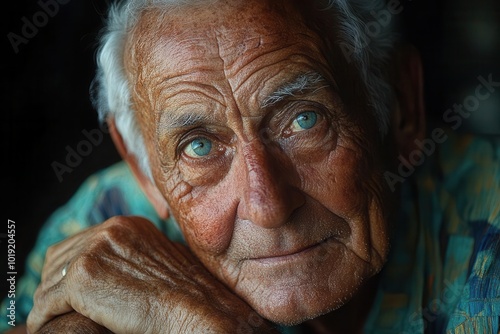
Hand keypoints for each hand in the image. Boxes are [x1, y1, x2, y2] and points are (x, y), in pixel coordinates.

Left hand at [27, 216, 278, 333]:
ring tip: (50, 319)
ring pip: (50, 279)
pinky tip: (47, 327)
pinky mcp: (84, 276)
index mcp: (128, 226)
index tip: (65, 291)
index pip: (80, 242)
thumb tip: (114, 271)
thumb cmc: (187, 296)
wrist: (197, 312)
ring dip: (48, 302)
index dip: (69, 268)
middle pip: (59, 257)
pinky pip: (47, 301)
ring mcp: (96, 250)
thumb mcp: (160, 264)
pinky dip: (43, 317)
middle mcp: (110, 229)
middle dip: (54, 284)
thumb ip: (134, 258)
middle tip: (53, 308)